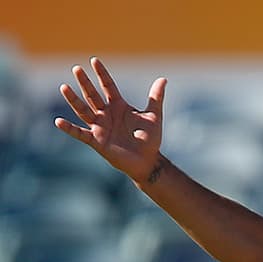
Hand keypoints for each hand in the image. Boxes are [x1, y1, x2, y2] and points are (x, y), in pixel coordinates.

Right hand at [54, 57, 166, 182]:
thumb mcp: (153, 116)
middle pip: (93, 95)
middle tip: (77, 68)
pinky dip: (69, 128)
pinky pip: (80, 133)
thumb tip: (163, 79)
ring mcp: (100, 127)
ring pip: (83, 110)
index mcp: (119, 106)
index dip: (101, 74)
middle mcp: (106, 114)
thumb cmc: (150, 138)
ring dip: (73, 100)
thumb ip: (156, 97)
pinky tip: (58, 121)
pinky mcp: (96, 141)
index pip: (108, 86)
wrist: (148, 160)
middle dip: (85, 82)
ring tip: (64, 87)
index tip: (94, 60)